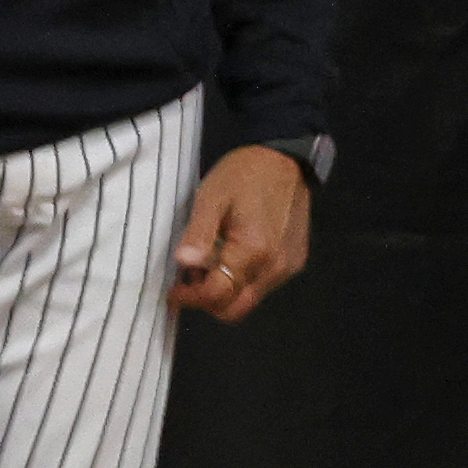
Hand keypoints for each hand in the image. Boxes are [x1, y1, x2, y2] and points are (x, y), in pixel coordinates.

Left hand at [168, 145, 313, 322]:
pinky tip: (232, 258)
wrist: (285, 158)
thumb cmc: (243, 174)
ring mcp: (288, 267)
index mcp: (252, 251)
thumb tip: (183, 264)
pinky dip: (243, 282)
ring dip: (226, 292)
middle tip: (188, 281)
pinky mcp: (295, 261)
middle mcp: (275, 267)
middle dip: (208, 302)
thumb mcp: (211, 198)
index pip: (217, 295)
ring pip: (250, 300)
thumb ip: (199, 234)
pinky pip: (264, 287)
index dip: (190, 298)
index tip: (172, 290)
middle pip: (236, 309)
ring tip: (209, 266)